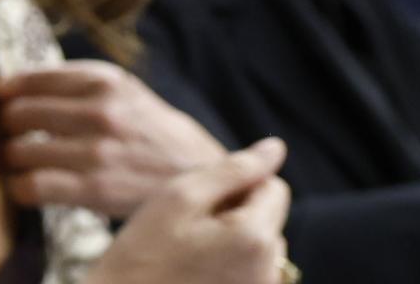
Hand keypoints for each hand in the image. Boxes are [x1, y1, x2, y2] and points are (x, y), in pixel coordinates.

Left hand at [0, 60, 227, 217]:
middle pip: (17, 114)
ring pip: (19, 151)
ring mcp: (96, 151)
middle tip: (6, 136)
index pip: (29, 80)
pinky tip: (23, 188)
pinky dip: (18, 188)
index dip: (6, 94)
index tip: (0, 103)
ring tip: (15, 163)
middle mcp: (100, 111)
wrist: (197, 171)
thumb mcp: (122, 89)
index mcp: (103, 80)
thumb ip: (74, 82)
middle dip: (4, 127)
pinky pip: (32, 187)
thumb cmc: (147, 129)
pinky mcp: (95, 189)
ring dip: (9, 160)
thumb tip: (10, 88)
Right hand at [85, 138, 292, 283]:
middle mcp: (271, 270)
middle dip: (235, 213)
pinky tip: (194, 272)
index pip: (274, 186)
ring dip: (230, 239)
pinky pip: (248, 271)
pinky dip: (227, 264)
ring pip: (258, 245)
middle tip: (187, 227)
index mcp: (256, 237)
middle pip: (268, 217)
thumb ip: (233, 169)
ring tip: (189, 252)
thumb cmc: (143, 256)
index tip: (198, 202)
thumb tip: (276, 148)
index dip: (236, 185)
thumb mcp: (179, 197)